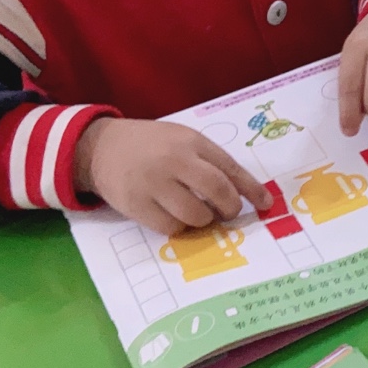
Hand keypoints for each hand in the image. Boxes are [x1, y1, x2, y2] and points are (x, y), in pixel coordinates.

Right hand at [74, 118, 271, 234]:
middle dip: (230, 208)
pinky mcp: (136, 205)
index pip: (230, 167)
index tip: (265, 204)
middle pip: (217, 191)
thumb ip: (210, 161)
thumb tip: (244, 192)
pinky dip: (179, 226)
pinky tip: (174, 215)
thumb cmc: (152, 146)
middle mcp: (174, 160)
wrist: (101, 148)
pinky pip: (171, 227)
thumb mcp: (182, 140)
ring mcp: (153, 183)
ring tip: (197, 212)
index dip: (252, 189)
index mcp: (190, 141)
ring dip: (203, 219)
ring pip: (196, 214)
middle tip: (227, 212)